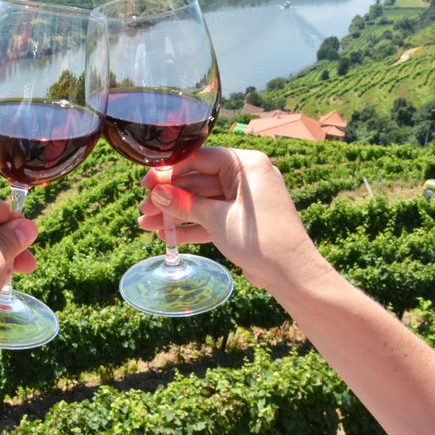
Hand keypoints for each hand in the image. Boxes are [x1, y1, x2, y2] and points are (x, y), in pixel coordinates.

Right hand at [137, 146, 332, 292]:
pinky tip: (166, 235)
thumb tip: (156, 194)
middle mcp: (246, 178)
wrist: (292, 275)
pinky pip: (211, 217)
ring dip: (175, 213)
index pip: (199, 159)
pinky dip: (191, 225)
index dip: (169, 171)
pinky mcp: (241, 221)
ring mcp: (244, 200)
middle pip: (198, 181)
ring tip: (145, 224)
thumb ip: (184, 203)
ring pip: (201, 202)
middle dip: (169, 197)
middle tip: (142, 208)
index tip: (146, 183)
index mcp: (246, 165)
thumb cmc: (260, 239)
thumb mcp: (217, 218)